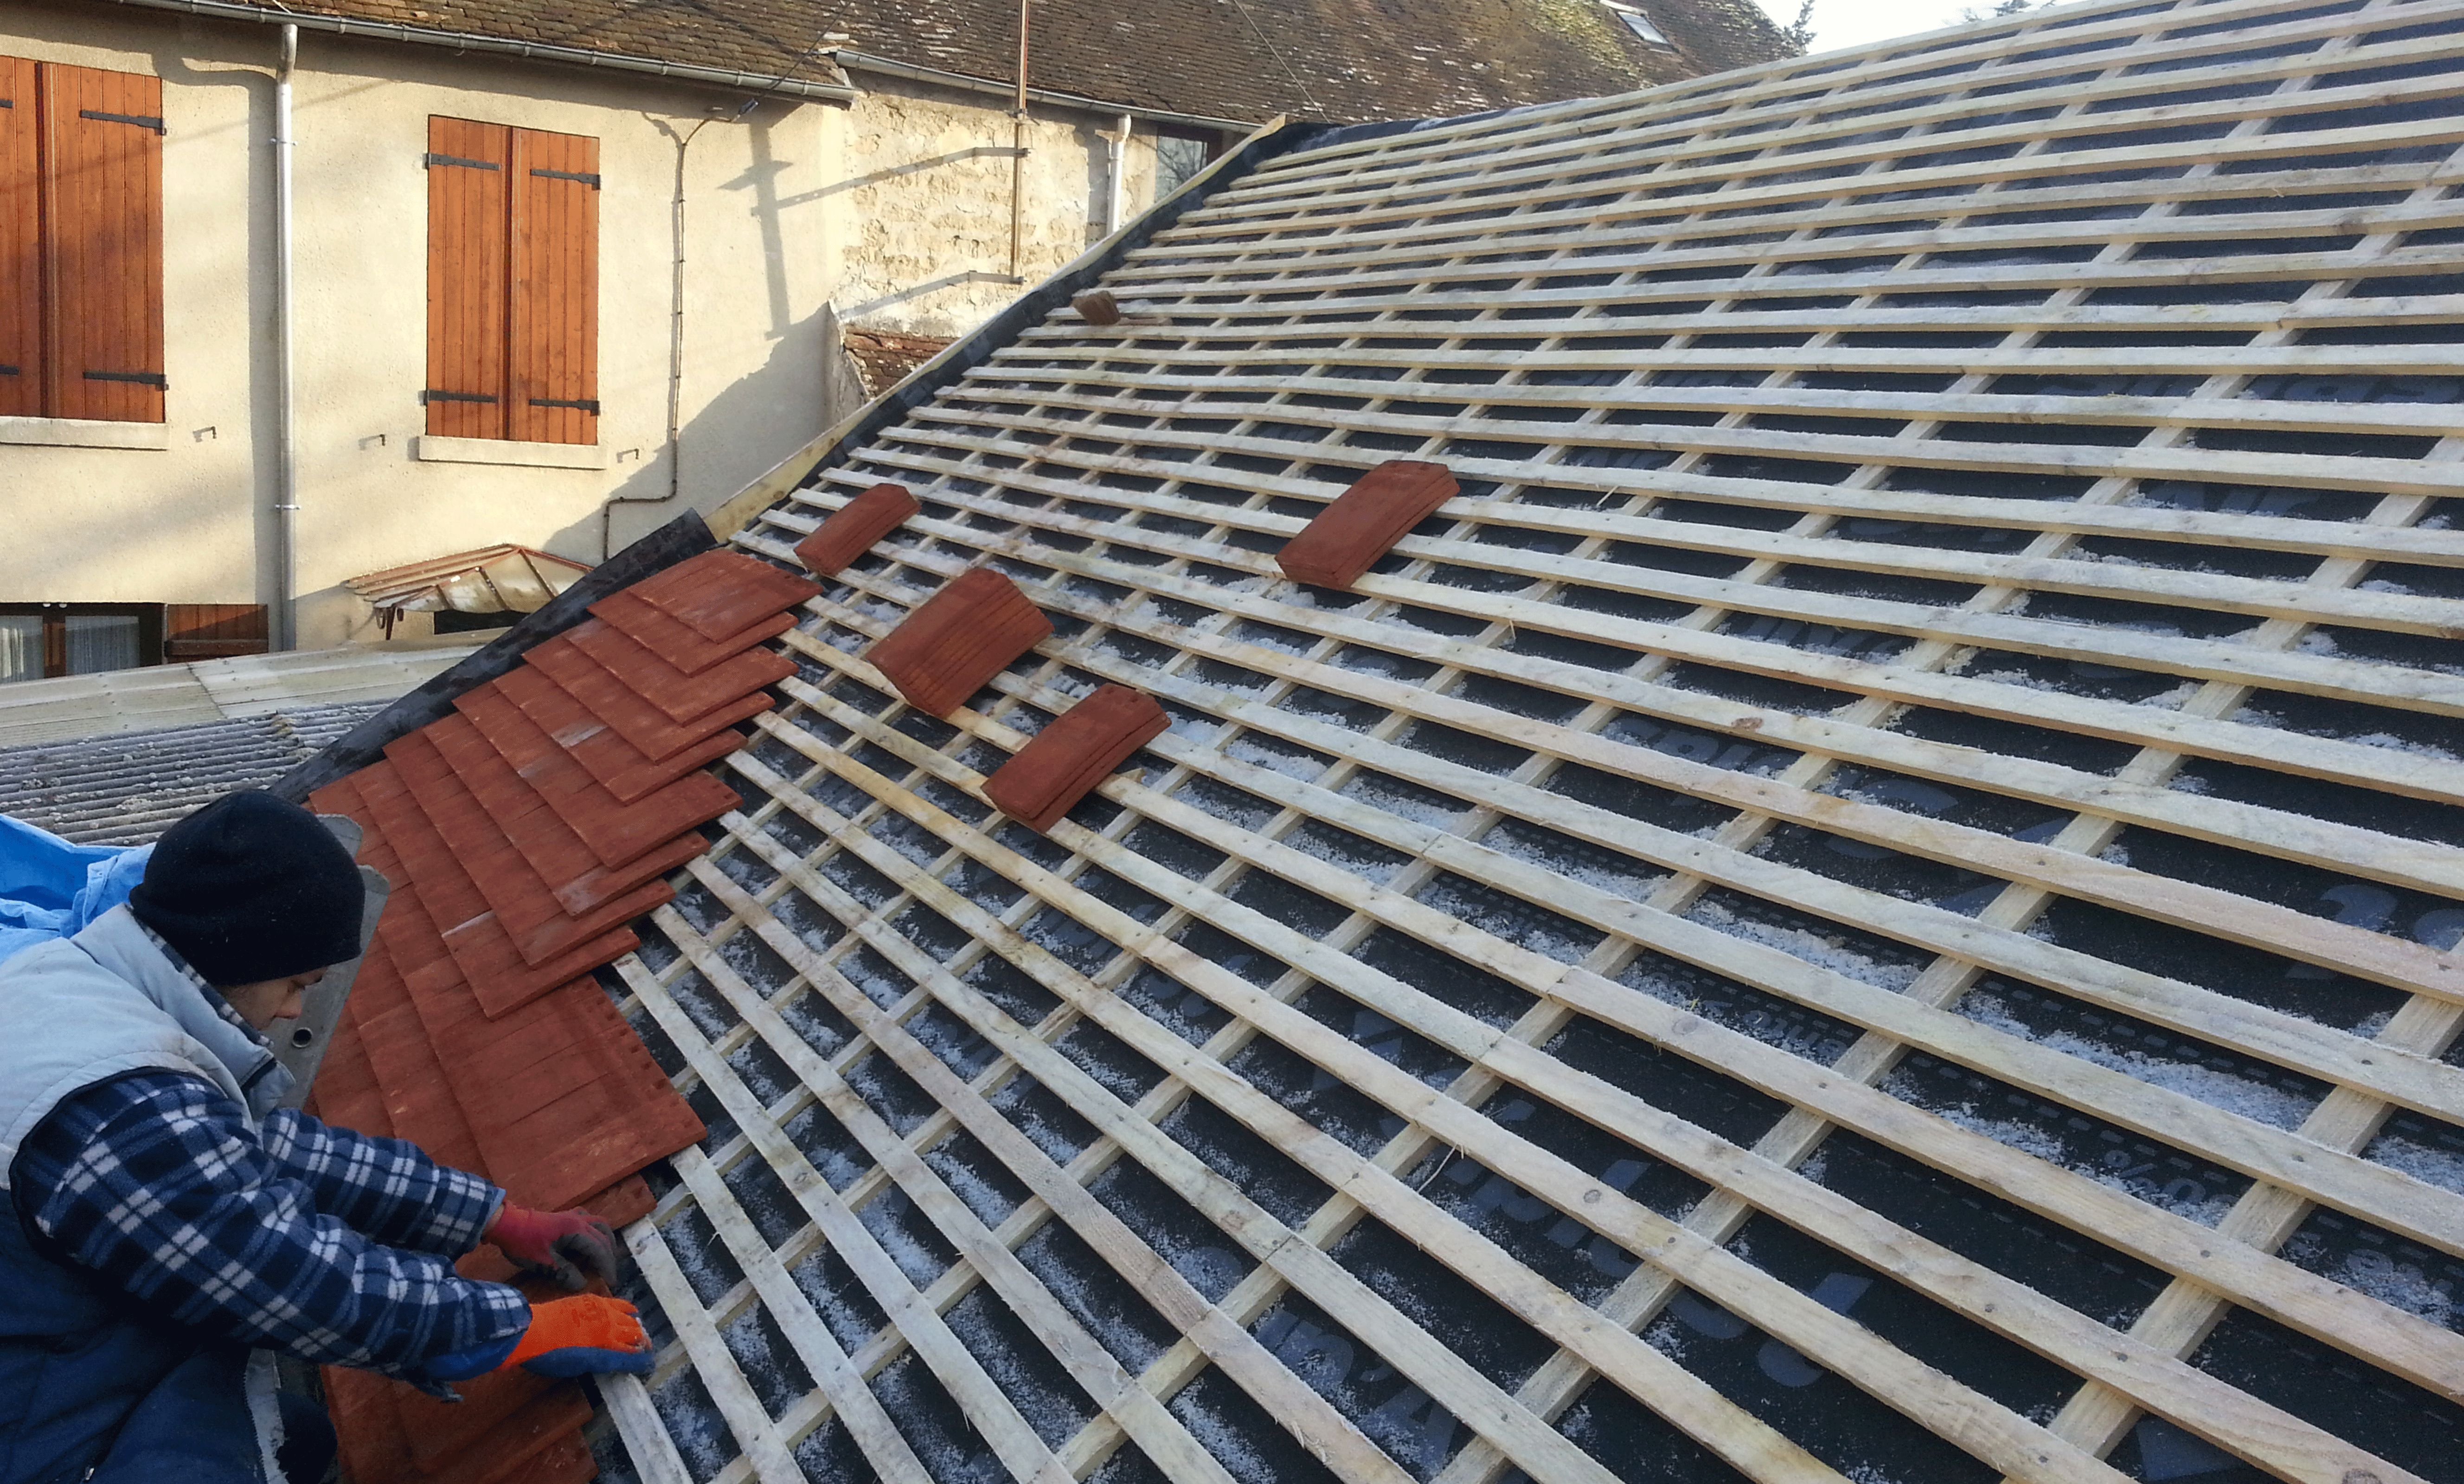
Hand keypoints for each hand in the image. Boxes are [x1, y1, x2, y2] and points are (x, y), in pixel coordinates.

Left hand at [486, 1200, 623, 1291]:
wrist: (505, 1223)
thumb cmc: (524, 1243)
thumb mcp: (543, 1263)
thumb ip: (565, 1273)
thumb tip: (582, 1285)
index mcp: (576, 1230)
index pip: (600, 1250)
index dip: (607, 1267)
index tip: (610, 1282)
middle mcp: (580, 1220)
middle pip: (603, 1237)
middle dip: (609, 1256)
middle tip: (608, 1273)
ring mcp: (573, 1215)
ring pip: (600, 1225)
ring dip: (605, 1241)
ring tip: (606, 1256)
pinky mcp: (566, 1215)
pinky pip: (589, 1220)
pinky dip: (595, 1230)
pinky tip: (590, 1239)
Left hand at [502, 1295, 652, 1377]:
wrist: (529, 1330)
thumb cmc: (552, 1355)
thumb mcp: (581, 1365)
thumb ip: (607, 1362)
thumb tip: (630, 1361)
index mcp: (608, 1342)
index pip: (634, 1352)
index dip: (642, 1359)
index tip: (648, 1365)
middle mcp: (610, 1322)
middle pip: (635, 1332)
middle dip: (642, 1342)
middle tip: (644, 1350)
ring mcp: (601, 1308)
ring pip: (629, 1315)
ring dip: (636, 1325)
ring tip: (638, 1331)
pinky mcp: (591, 1300)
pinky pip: (617, 1303)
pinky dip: (626, 1309)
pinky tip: (627, 1311)